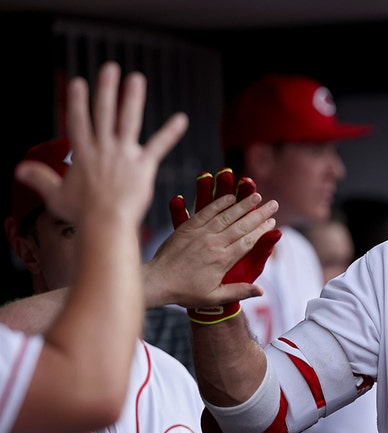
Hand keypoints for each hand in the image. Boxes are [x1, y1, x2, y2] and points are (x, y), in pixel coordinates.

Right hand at [14, 62, 187, 227]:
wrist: (105, 223)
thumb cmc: (81, 214)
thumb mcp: (55, 195)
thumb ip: (39, 179)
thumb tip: (20, 170)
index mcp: (83, 154)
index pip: (78, 121)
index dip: (78, 101)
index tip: (80, 83)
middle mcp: (103, 149)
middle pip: (104, 113)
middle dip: (106, 89)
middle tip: (110, 68)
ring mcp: (124, 155)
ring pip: (129, 120)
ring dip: (132, 98)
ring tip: (136, 78)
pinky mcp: (143, 166)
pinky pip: (159, 146)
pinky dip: (171, 132)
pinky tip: (181, 119)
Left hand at [167, 168, 281, 323]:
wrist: (156, 282)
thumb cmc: (185, 293)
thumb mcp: (214, 298)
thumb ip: (238, 292)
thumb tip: (261, 291)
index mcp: (222, 260)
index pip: (248, 241)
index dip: (262, 230)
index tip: (273, 221)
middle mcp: (213, 244)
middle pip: (241, 225)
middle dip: (259, 213)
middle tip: (273, 203)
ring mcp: (200, 234)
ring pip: (225, 215)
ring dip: (242, 204)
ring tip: (255, 194)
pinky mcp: (187, 228)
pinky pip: (205, 212)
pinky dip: (217, 203)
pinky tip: (228, 196)